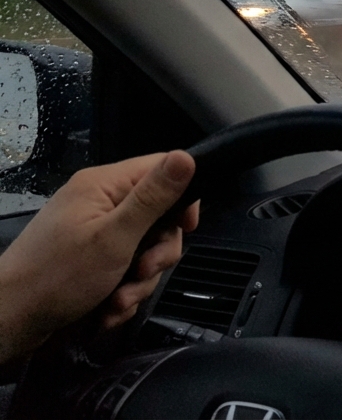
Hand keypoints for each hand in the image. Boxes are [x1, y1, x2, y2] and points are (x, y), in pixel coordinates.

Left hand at [0, 151, 199, 364]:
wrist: (9, 322)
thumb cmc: (57, 277)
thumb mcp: (114, 237)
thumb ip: (153, 198)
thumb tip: (186, 157)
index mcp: (103, 185)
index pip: (161, 170)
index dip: (182, 197)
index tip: (185, 228)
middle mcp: (99, 203)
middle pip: (158, 217)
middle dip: (156, 254)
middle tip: (142, 272)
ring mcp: (94, 233)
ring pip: (145, 250)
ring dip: (139, 281)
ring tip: (117, 300)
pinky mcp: (90, 259)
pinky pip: (126, 269)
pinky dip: (123, 291)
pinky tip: (108, 307)